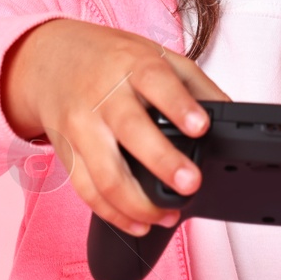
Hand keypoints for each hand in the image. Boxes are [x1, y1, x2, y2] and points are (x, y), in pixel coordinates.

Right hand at [1, 18, 230, 237]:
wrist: (50, 59)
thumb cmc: (110, 59)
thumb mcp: (154, 54)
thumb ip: (194, 83)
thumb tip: (229, 116)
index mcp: (132, 66)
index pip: (156, 82)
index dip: (178, 105)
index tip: (200, 126)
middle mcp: (103, 96)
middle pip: (131, 130)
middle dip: (162, 161)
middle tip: (191, 184)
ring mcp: (82, 126)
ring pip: (105, 173)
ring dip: (138, 203)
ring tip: (168, 217)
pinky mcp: (67, 153)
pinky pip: (87, 191)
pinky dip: (113, 214)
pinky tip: (139, 225)